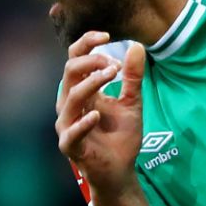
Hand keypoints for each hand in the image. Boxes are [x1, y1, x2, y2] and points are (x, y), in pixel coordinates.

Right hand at [57, 30, 145, 199]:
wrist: (121, 169)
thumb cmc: (121, 135)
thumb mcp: (132, 102)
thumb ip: (132, 77)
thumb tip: (136, 46)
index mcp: (81, 90)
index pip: (75, 58)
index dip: (86, 43)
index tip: (107, 35)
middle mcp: (70, 104)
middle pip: (70, 71)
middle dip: (92, 60)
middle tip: (115, 63)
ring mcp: (68, 124)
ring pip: (70, 96)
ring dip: (92, 82)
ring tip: (113, 74)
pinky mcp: (71, 146)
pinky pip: (71, 132)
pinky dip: (84, 122)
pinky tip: (97, 114)